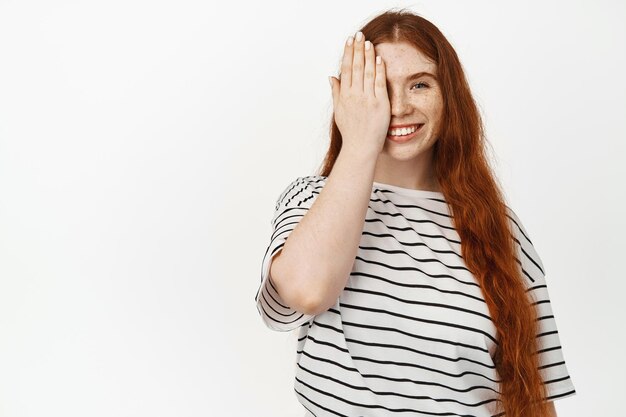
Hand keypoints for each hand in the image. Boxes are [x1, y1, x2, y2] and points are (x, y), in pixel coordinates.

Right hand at [329, 31, 390, 157]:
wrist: (360, 147)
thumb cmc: (350, 132)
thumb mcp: (339, 111)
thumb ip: (336, 92)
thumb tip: (331, 77)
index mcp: (344, 96)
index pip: (346, 69)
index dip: (348, 53)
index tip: (349, 41)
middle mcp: (354, 95)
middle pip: (356, 67)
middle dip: (357, 49)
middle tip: (358, 34)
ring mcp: (367, 99)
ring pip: (368, 72)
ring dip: (368, 55)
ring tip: (368, 41)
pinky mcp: (380, 104)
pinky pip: (380, 83)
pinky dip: (379, 70)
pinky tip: (379, 58)